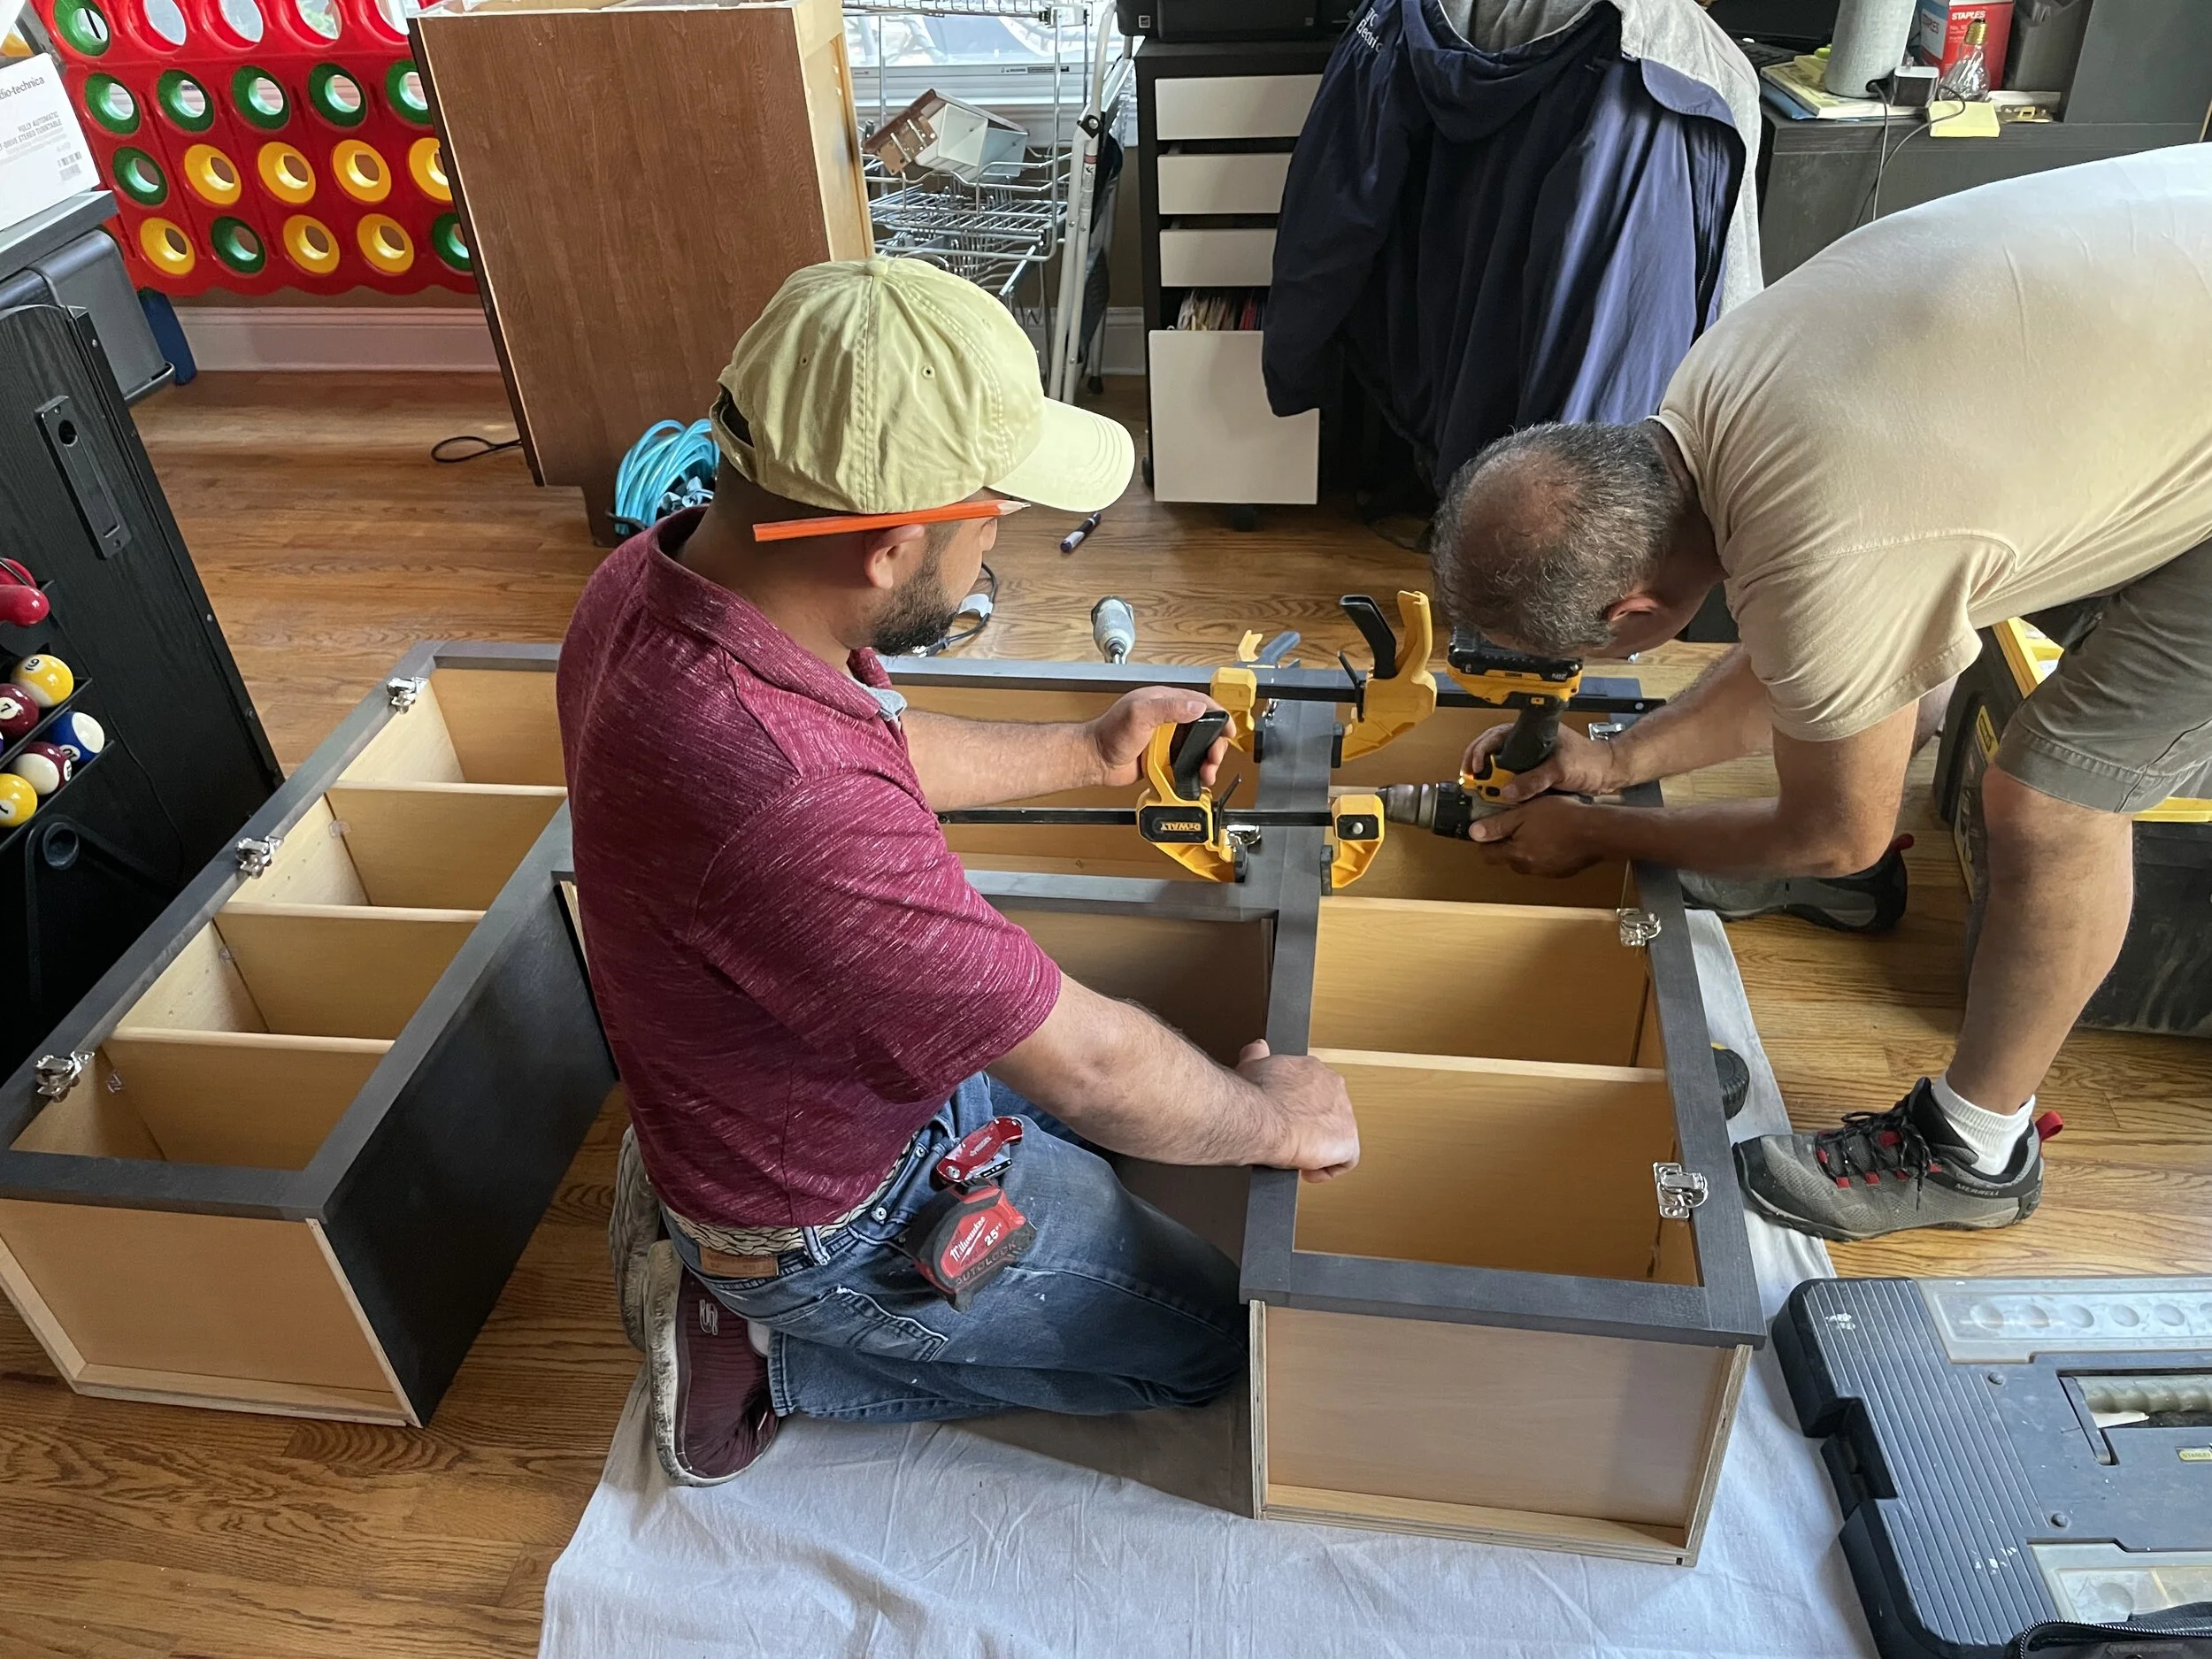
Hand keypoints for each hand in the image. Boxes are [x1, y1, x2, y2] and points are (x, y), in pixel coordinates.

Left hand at [1089, 688, 1226, 788]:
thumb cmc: (1109, 733)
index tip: (1229, 728)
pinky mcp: (1163, 757)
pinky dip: (1194, 771)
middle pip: (1203, 729)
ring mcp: (1166, 739)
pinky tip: (1197, 778)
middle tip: (1214, 758)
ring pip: (1197, 748)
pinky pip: (1185, 763)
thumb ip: (1168, 708)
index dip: (1218, 715)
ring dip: (1206, 760)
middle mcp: (1167, 719)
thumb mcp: (1140, 714)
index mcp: (1163, 701)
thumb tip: (1197, 706)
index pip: (1199, 703)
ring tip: (1207, 771)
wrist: (1095, 760)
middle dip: (1214, 744)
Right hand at [1237, 1040, 1358, 1182]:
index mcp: (1313, 1069)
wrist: (1259, 1118)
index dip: (1300, 1108)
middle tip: (1291, 1138)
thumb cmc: (1253, 1096)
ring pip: (1337, 1135)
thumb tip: (1257, 1048)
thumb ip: (1257, 1056)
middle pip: (1328, 1112)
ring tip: (1297, 1155)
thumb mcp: (1251, 1067)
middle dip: (1310, 1127)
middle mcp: (1334, 1086)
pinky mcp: (1348, 1141)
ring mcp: (1344, 1113)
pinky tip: (1308, 1171)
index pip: (1314, 1090)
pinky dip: (1327, 1169)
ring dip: (1318, 1147)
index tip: (1286, 1118)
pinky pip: (1345, 1160)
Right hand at [1460, 722, 1618, 803]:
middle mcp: (1527, 745)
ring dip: (1489, 778)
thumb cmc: (1590, 760)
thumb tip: (1507, 791)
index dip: (1480, 750)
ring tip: (1478, 789)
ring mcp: (1530, 760)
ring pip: (1501, 766)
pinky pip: (1512, 779)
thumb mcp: (1560, 769)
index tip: (1475, 766)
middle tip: (1468, 779)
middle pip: (1493, 751)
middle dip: (1478, 764)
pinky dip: (1502, 787)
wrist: (1609, 773)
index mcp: (1530, 733)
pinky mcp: (1535, 774)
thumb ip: (1535, 780)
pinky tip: (1496, 796)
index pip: (1495, 736)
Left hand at [1467, 795, 1609, 877]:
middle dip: (1505, 842)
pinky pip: (1544, 861)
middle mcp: (1529, 868)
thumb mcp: (1524, 813)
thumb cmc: (1562, 818)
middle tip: (1512, 822)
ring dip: (1525, 846)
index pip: (1487, 854)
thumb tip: (1474, 833)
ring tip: (1535, 826)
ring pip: (1525, 860)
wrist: (1597, 832)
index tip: (1487, 826)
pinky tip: (1552, 835)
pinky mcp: (1561, 870)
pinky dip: (1543, 850)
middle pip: (1506, 857)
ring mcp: (1546, 871)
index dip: (1484, 839)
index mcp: (1516, 854)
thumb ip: (1498, 825)